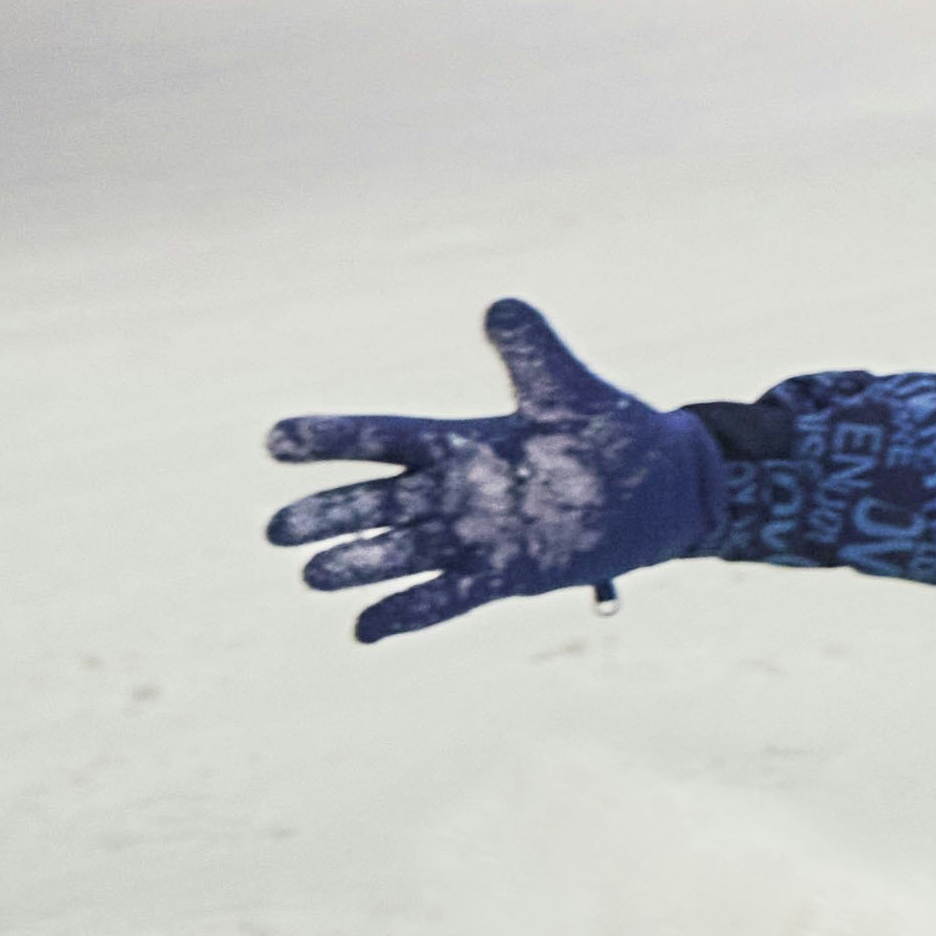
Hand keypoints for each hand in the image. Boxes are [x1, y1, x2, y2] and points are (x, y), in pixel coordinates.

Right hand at [264, 301, 723, 641]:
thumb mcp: (568, 388)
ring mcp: (475, 537)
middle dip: (328, 514)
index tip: (275, 440)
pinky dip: (406, 614)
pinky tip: (363, 631)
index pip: (381, 438)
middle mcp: (452, 492)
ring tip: (313, 575)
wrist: (660, 488)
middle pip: (375, 503)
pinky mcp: (505, 575)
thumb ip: (532, 350)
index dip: (328, 438)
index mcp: (458, 442)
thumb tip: (502, 305)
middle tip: (277, 530)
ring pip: (400, 553)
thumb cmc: (608, 432)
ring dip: (357, 565)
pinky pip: (446, 598)